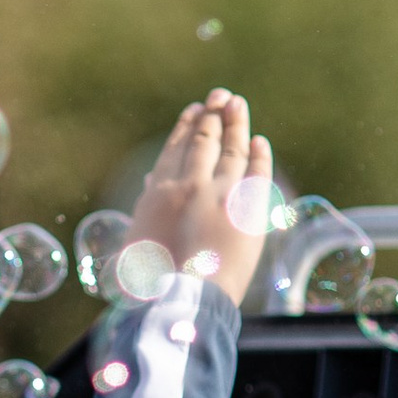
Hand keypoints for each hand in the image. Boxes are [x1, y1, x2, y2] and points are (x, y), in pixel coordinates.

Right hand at [125, 92, 274, 309]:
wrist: (178, 300)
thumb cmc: (149, 279)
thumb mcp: (136, 236)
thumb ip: (147, 203)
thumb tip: (152, 179)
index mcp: (159, 192)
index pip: (176, 148)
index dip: (187, 127)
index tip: (195, 111)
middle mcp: (190, 185)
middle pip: (205, 140)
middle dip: (214, 115)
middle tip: (221, 97)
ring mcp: (221, 195)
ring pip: (232, 149)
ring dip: (237, 124)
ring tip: (238, 105)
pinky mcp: (247, 211)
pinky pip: (257, 174)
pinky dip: (259, 155)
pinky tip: (261, 142)